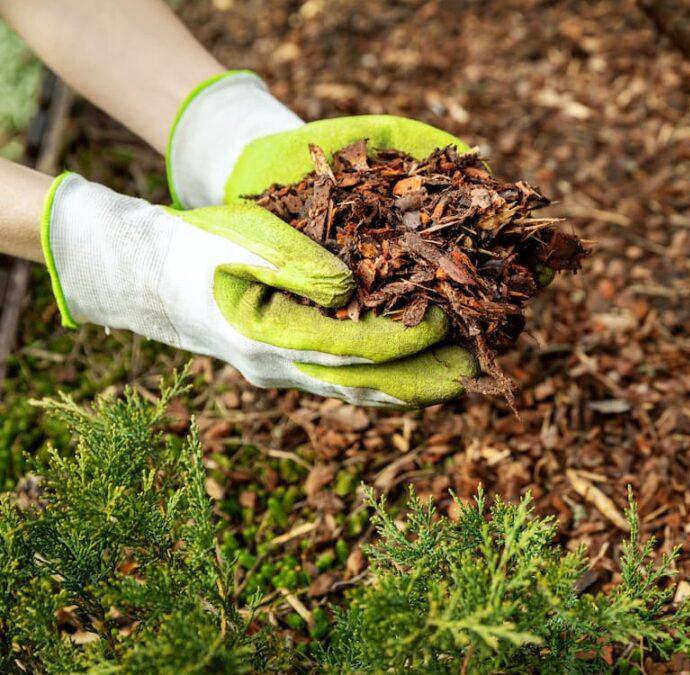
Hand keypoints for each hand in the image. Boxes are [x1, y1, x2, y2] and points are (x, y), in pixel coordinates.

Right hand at [41, 174, 475, 408]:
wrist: (152, 274)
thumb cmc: (201, 244)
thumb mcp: (245, 238)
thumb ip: (296, 263)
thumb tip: (350, 290)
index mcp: (268, 334)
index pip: (355, 346)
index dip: (405, 337)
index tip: (446, 319)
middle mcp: (278, 367)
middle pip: (364, 383)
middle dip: (422, 379)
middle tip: (474, 372)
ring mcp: (281, 375)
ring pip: (356, 391)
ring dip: (409, 387)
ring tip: (459, 378)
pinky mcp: (287, 370)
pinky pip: (344, 385)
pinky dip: (383, 382)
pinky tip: (416, 374)